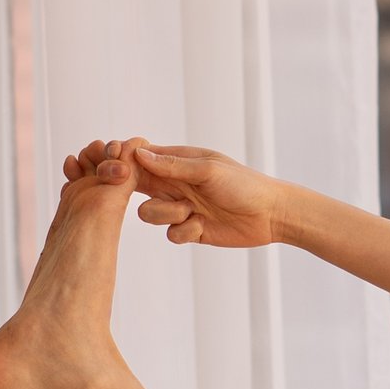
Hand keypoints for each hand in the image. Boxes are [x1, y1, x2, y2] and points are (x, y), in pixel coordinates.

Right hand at [62, 138, 283, 250]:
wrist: (271, 215)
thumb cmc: (244, 184)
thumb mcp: (208, 170)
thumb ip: (172, 165)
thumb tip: (138, 153)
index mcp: (177, 161)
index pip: (139, 158)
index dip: (124, 163)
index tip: (118, 169)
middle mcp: (174, 183)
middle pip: (135, 186)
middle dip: (134, 191)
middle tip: (140, 192)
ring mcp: (181, 207)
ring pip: (148, 214)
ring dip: (167, 214)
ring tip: (191, 211)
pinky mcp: (190, 230)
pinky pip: (170, 234)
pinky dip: (184, 231)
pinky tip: (203, 227)